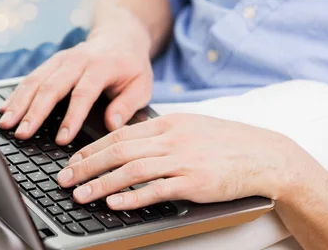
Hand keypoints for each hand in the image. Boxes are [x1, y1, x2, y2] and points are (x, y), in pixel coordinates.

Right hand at [0, 17, 153, 143]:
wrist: (120, 35)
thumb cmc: (131, 66)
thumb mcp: (142, 85)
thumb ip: (127, 105)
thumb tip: (111, 125)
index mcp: (101, 66)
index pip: (83, 93)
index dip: (71, 117)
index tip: (61, 139)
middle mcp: (77, 60)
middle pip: (52, 86)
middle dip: (34, 112)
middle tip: (22, 133)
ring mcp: (61, 59)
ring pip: (36, 80)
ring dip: (19, 103)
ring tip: (6, 124)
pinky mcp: (51, 62)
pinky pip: (30, 78)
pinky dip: (16, 94)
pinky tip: (4, 109)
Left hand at [56, 113, 306, 209]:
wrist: (262, 154)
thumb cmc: (225, 142)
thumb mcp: (190, 128)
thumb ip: (161, 134)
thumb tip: (131, 143)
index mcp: (167, 124)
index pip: (119, 134)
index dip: (92, 148)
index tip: (73, 159)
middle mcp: (171, 139)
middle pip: (118, 151)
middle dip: (86, 165)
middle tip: (64, 178)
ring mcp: (182, 160)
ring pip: (131, 170)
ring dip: (101, 183)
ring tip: (80, 194)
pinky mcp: (194, 181)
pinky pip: (157, 189)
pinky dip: (132, 197)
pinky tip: (115, 202)